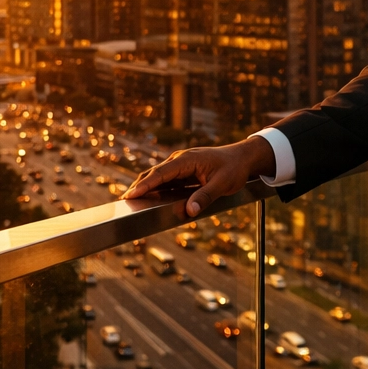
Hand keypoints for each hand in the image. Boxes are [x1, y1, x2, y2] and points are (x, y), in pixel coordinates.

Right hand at [120, 136, 275, 216]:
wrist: (243, 158)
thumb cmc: (234, 169)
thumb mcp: (223, 184)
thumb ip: (205, 197)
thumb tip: (190, 210)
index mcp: (187, 160)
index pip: (161, 173)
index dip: (145, 185)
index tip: (131, 194)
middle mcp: (180, 159)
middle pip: (154, 173)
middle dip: (139, 186)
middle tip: (124, 201)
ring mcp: (181, 164)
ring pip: (158, 175)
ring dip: (146, 186)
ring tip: (131, 199)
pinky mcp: (184, 169)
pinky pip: (166, 178)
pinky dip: (156, 186)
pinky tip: (149, 196)